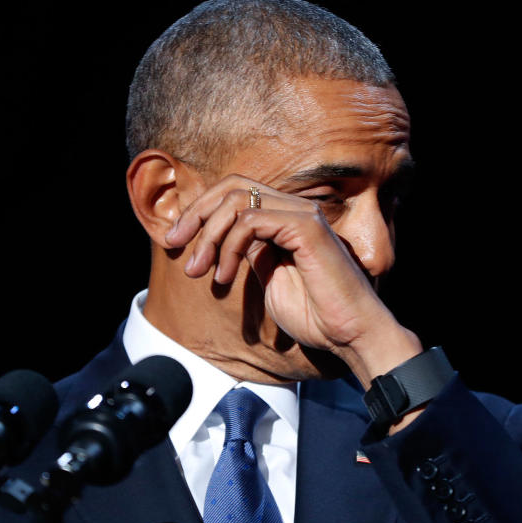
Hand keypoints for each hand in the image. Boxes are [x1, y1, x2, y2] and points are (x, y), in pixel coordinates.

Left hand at [164, 174, 421, 384]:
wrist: (348, 336)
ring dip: (208, 233)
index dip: (201, 211)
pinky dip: (229, 244)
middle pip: (232, 186)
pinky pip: (252, 219)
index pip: (236, 193)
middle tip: (173, 244)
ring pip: (238, 200)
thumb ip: (251, 254)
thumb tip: (224, 240)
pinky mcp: (306, 227)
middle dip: (196, 213)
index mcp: (286, 220)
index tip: (176, 241)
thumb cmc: (316, 316)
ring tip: (196, 269)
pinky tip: (225, 275)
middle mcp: (295, 209)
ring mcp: (302, 215)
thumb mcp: (269, 279)